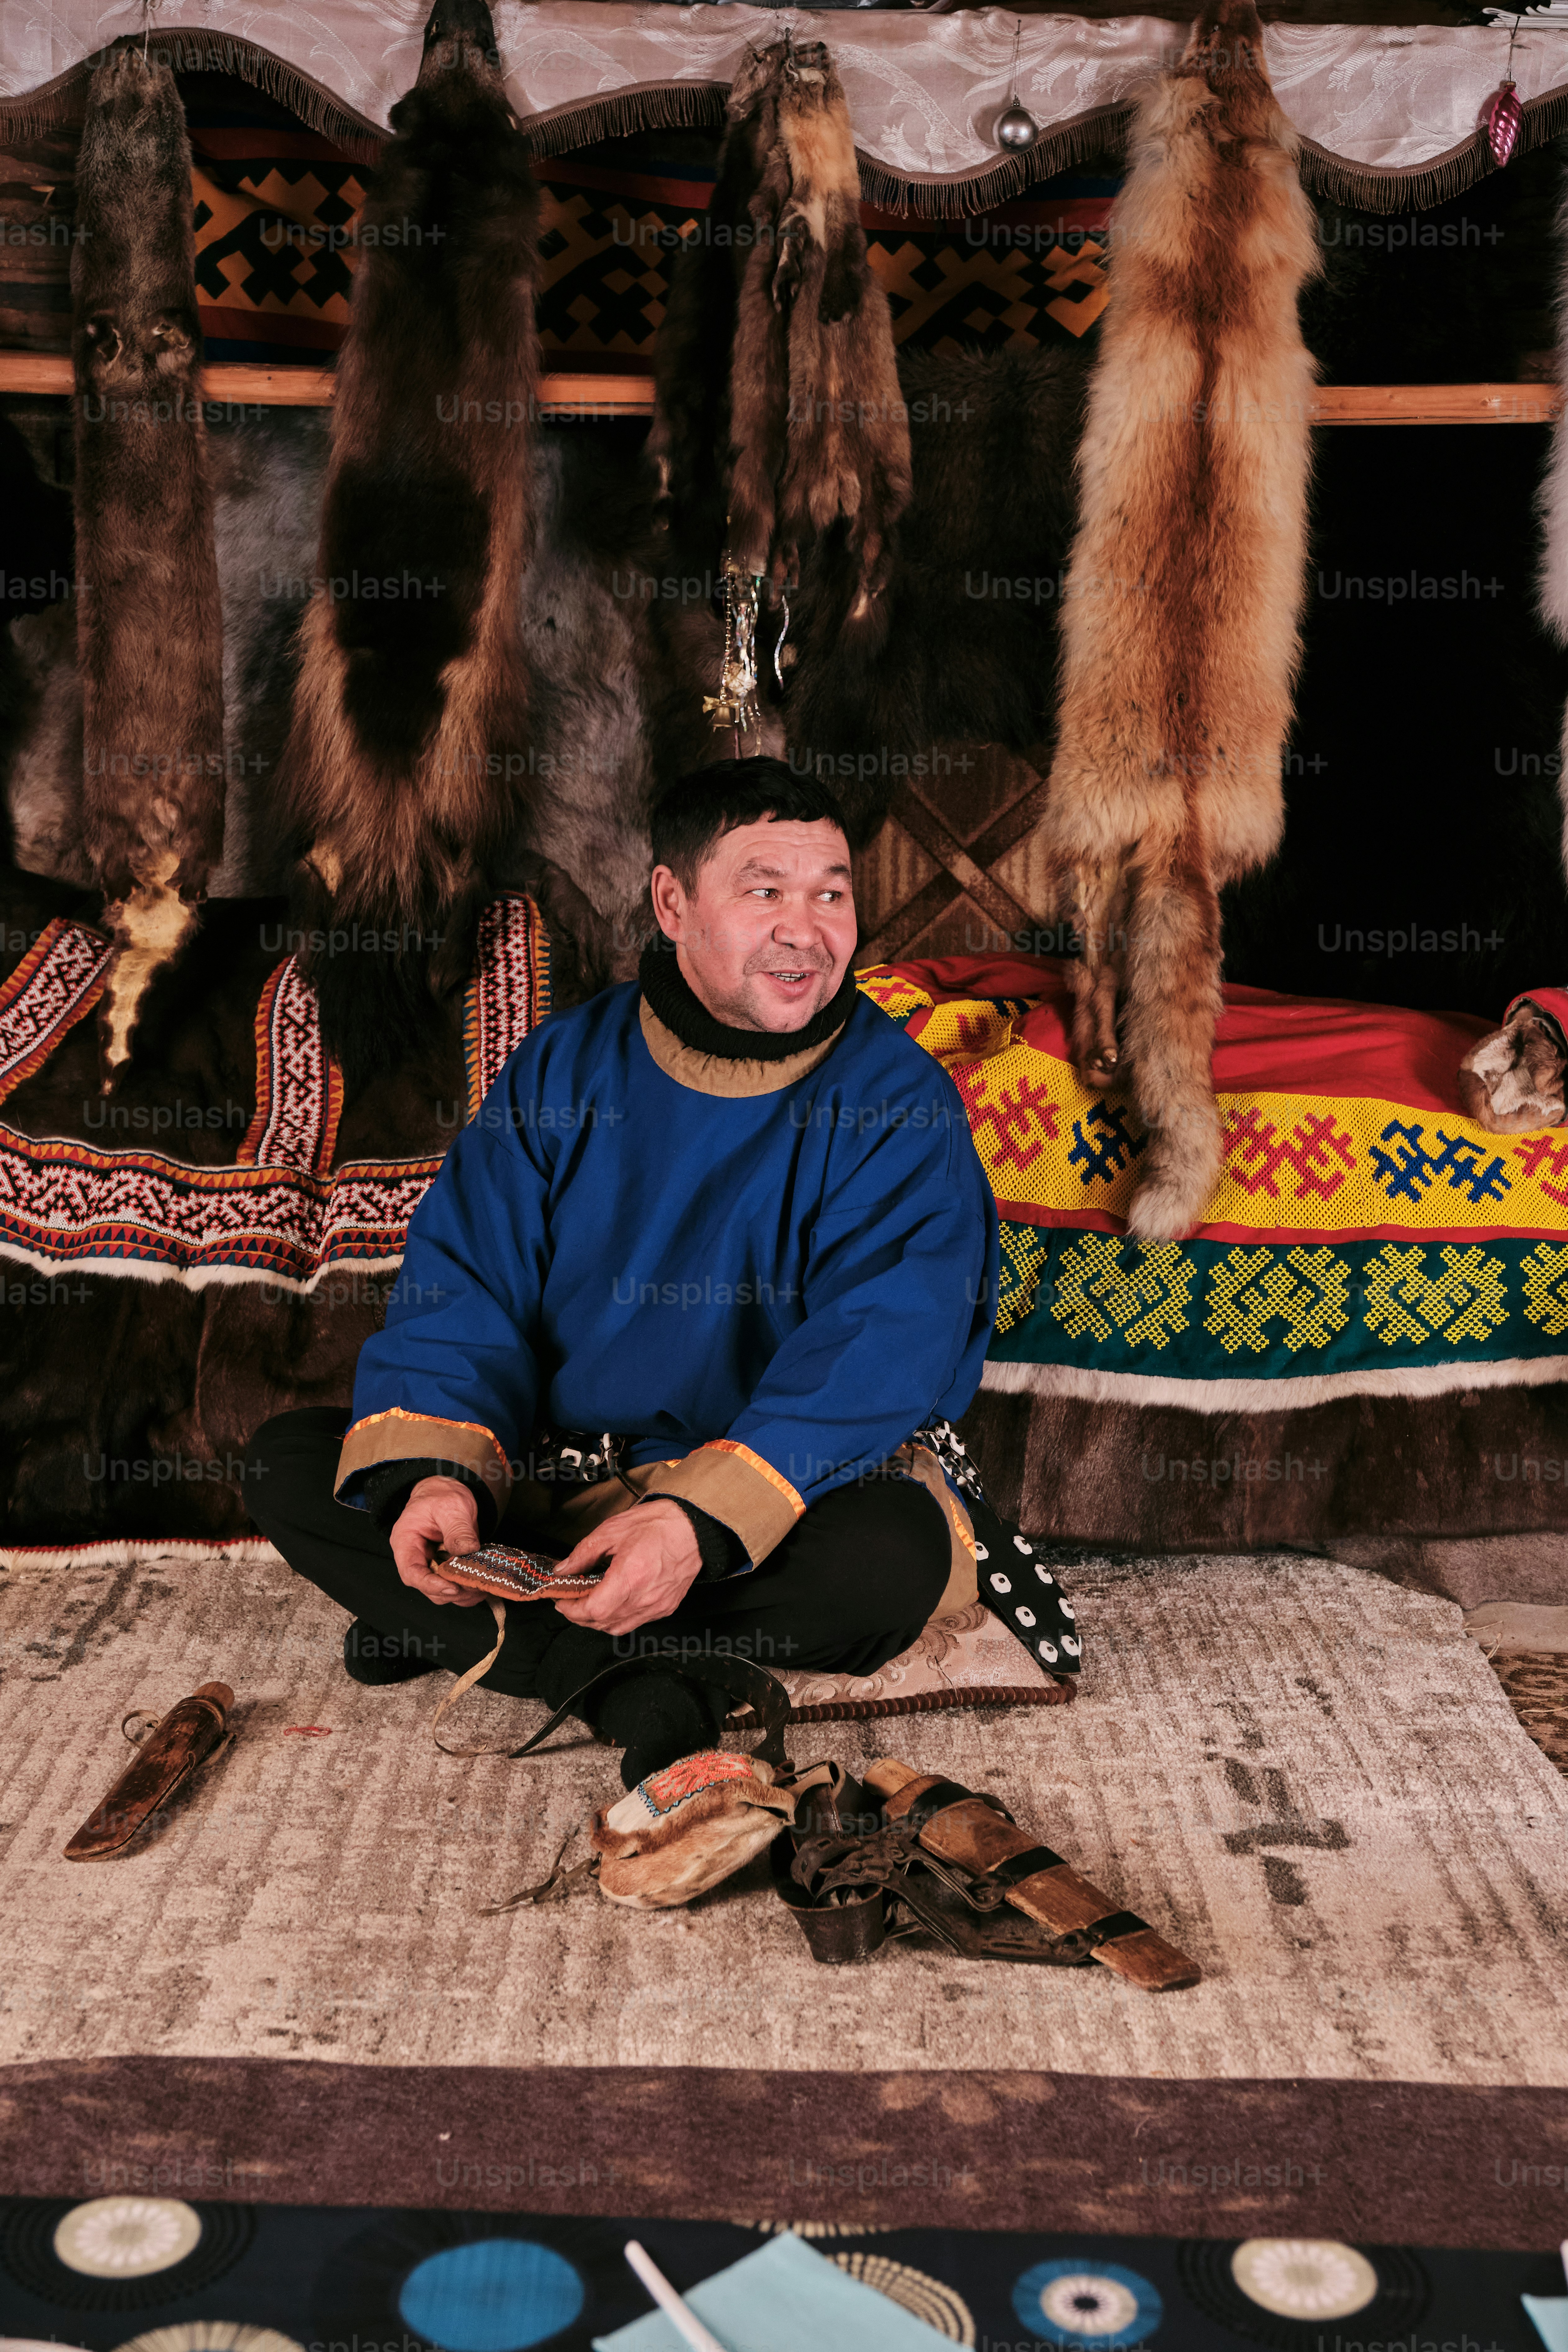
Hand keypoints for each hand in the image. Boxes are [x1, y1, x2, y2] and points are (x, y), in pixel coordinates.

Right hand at [388, 1475, 486, 1605]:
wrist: (446, 1491)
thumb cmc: (441, 1495)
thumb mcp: (450, 1506)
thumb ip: (457, 1529)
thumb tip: (467, 1551)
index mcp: (406, 1541)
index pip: (411, 1572)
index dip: (430, 1585)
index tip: (453, 1587)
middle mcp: (415, 1557)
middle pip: (426, 1586)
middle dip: (450, 1591)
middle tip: (474, 1587)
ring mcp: (430, 1563)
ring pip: (441, 1590)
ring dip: (461, 1594)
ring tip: (481, 1587)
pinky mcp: (445, 1566)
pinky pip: (453, 1584)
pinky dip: (467, 1589)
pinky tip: (482, 1586)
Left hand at [549, 1499, 701, 1636]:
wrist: (694, 1528)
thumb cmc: (658, 1524)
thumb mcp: (612, 1530)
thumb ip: (584, 1553)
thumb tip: (564, 1569)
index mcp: (631, 1576)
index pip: (594, 1610)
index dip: (572, 1610)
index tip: (562, 1601)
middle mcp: (645, 1597)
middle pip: (603, 1623)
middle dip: (580, 1616)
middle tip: (570, 1602)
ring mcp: (657, 1606)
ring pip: (618, 1628)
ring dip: (598, 1621)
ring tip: (588, 1604)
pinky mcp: (666, 1607)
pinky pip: (636, 1622)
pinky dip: (618, 1618)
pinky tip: (613, 1603)